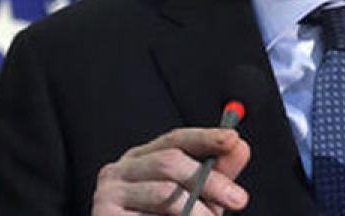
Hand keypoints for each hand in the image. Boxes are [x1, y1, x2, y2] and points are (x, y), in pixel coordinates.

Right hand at [92, 127, 250, 215]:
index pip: (175, 139)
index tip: (232, 139)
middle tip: (239, 199)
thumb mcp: (198, 201)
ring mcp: (107, 193)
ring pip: (164, 192)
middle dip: (211, 180)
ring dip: (197, 211)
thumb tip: (240, 145)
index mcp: (142, 160)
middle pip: (170, 161)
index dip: (205, 137)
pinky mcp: (104, 215)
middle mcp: (119, 170)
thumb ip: (217, 175)